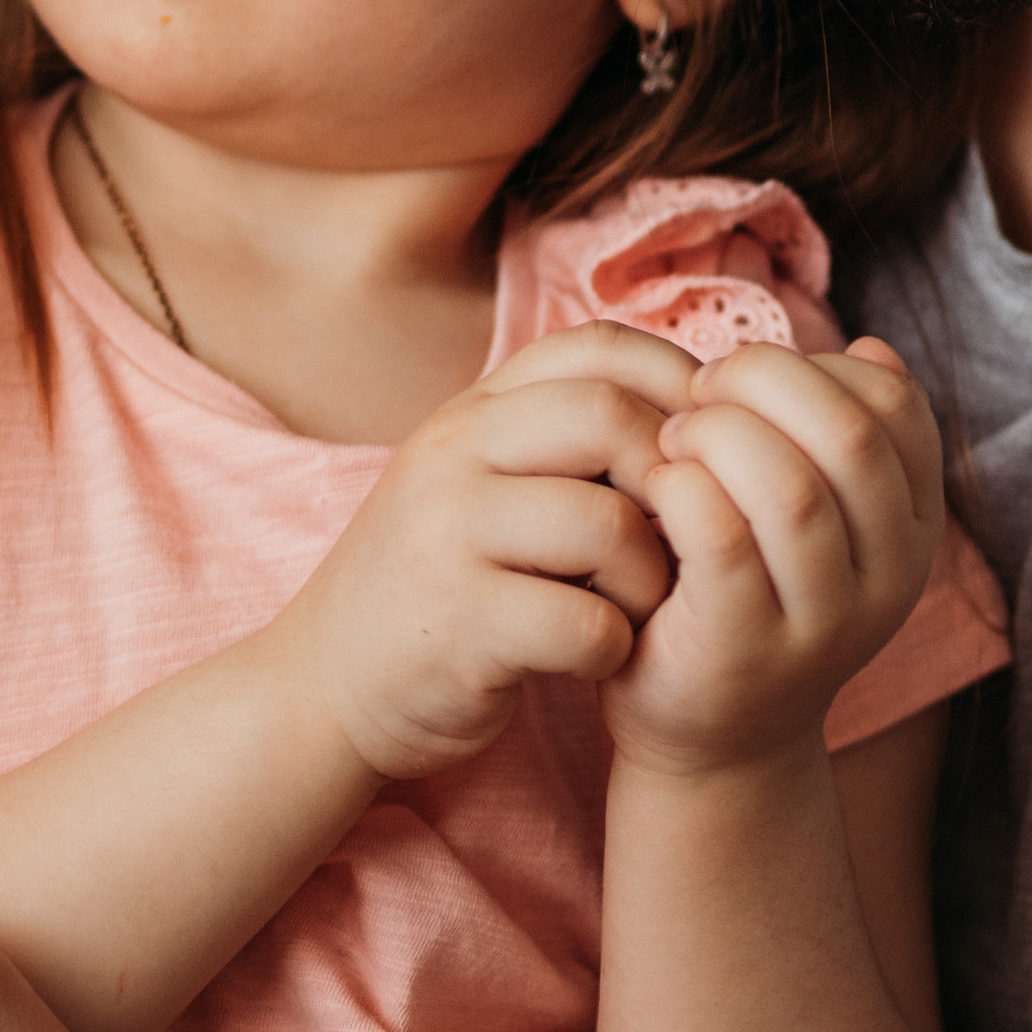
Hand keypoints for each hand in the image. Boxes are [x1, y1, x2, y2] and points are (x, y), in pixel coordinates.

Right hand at [274, 323, 693, 778]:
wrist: (326, 685)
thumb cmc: (438, 581)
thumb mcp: (478, 481)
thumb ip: (557, 437)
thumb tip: (695, 408)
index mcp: (470, 412)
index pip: (597, 346)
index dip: (674, 384)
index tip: (705, 446)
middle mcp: (453, 455)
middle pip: (610, 417)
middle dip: (672, 479)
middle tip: (679, 538)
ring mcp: (450, 536)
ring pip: (609, 523)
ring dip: (650, 577)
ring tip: (634, 607)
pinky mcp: (461, 626)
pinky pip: (586, 623)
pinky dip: (615, 648)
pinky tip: (596, 659)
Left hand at [603, 337, 942, 777]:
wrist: (712, 739)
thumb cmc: (751, 593)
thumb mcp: (820, 516)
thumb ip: (840, 434)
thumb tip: (868, 349)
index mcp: (912, 531)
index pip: (895, 405)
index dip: (815, 365)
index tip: (750, 380)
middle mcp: (889, 581)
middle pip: (848, 435)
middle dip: (761, 383)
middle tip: (700, 392)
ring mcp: (823, 625)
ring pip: (789, 487)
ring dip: (716, 434)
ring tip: (674, 439)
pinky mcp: (744, 652)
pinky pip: (721, 539)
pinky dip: (681, 487)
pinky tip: (655, 487)